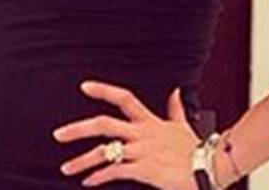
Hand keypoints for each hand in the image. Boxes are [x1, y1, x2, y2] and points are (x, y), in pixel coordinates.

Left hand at [52, 81, 200, 188]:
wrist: (209, 167)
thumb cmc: (195, 149)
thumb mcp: (182, 125)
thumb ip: (175, 108)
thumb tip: (175, 91)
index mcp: (149, 121)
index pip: (124, 98)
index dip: (104, 90)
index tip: (84, 87)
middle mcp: (142, 134)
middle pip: (104, 124)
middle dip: (78, 129)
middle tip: (58, 134)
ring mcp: (142, 151)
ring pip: (105, 151)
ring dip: (82, 161)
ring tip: (67, 168)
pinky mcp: (144, 169)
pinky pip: (115, 172)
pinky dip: (99, 176)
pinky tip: (89, 181)